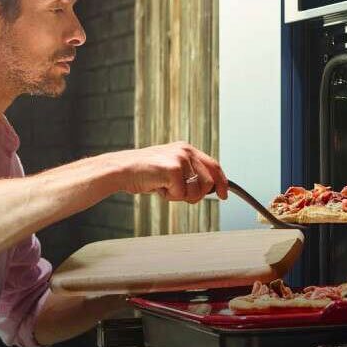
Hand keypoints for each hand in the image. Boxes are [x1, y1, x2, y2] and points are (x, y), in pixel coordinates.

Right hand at [111, 141, 227, 202]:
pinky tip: (157, 186)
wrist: (122, 170)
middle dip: (195, 195)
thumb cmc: (143, 173)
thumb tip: (208, 189)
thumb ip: (188, 175)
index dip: (221, 182)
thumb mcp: (170, 170)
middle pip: (208, 183)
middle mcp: (186, 151)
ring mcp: (180, 159)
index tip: (225, 194)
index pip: (213, 165)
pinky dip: (169, 196)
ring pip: (196, 191)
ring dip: (180, 196)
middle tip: (175, 192)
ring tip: (163, 187)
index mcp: (186, 149)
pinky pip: (181, 194)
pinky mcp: (174, 169)